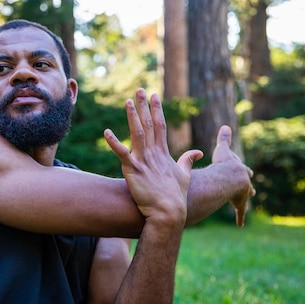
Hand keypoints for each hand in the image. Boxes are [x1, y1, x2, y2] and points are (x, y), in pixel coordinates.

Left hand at [104, 89, 202, 224]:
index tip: (154, 95)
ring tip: (128, 102)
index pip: (160, 126)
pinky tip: (106, 132)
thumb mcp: (184, 176)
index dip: (156, 110)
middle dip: (144, 106)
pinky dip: (114, 143)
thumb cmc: (176, 197)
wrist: (168, 213)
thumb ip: (187, 161)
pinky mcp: (133, 170)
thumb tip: (198, 152)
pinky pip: (122, 154)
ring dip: (132, 117)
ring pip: (137, 134)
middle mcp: (154, 154)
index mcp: (164, 153)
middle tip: (139, 90)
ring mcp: (143, 161)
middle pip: (149, 125)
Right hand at [212, 125, 255, 226]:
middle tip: (249, 189)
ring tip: (243, 204)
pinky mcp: (240, 204)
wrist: (230, 177)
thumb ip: (224, 139)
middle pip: (248, 185)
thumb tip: (225, 125)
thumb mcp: (223, 149)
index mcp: (241, 171)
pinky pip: (240, 212)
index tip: (245, 172)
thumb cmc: (224, 164)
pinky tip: (240, 225)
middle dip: (247, 186)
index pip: (244, 171)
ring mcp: (243, 194)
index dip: (243, 171)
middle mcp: (245, 183)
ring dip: (244, 201)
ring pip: (245, 198)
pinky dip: (240, 218)